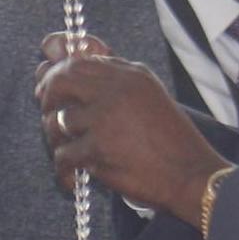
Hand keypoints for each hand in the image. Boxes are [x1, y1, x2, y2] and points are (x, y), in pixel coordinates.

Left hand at [35, 34, 225, 217]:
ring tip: (68, 152)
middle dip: (46, 99)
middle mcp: (116, 90)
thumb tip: (69, 70)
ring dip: (55, 140)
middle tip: (49, 118)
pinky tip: (72, 177)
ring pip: (56, 121)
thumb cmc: (170, 140)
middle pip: (60, 82)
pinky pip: (63, 155)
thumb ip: (114, 83)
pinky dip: (63, 170)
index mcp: (130, 75)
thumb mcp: (149, 97)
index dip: (55, 74)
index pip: (78, 62)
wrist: (192, 174)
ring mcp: (105, 118)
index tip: (47, 88)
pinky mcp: (99, 148)